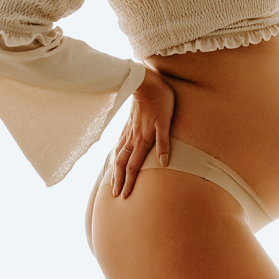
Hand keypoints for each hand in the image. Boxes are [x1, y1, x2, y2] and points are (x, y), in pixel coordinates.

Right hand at [112, 66, 174, 198]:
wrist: (145, 82)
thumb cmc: (160, 100)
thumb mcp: (166, 121)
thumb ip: (164, 142)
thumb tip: (164, 163)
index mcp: (142, 139)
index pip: (134, 166)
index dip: (129, 182)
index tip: (124, 196)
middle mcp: (133, 138)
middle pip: (123, 163)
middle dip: (119, 180)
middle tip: (114, 195)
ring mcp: (129, 130)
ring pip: (119, 154)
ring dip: (116, 170)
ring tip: (112, 181)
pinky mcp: (128, 123)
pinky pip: (119, 143)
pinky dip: (115, 155)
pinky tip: (115, 157)